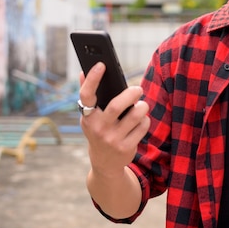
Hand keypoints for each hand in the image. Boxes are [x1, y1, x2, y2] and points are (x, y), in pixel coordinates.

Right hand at [78, 62, 149, 178]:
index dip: (92, 78)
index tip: (101, 64)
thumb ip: (87, 95)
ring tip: (142, 105)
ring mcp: (112, 139)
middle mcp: (98, 128)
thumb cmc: (98, 132)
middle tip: (138, 89)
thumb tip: (83, 71)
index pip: (86, 95)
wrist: (104, 163)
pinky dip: (145, 120)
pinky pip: (142, 126)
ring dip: (142, 106)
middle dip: (131, 93)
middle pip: (117, 105)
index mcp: (88, 117)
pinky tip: (141, 120)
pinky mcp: (126, 147)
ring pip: (135, 115)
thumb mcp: (90, 117)